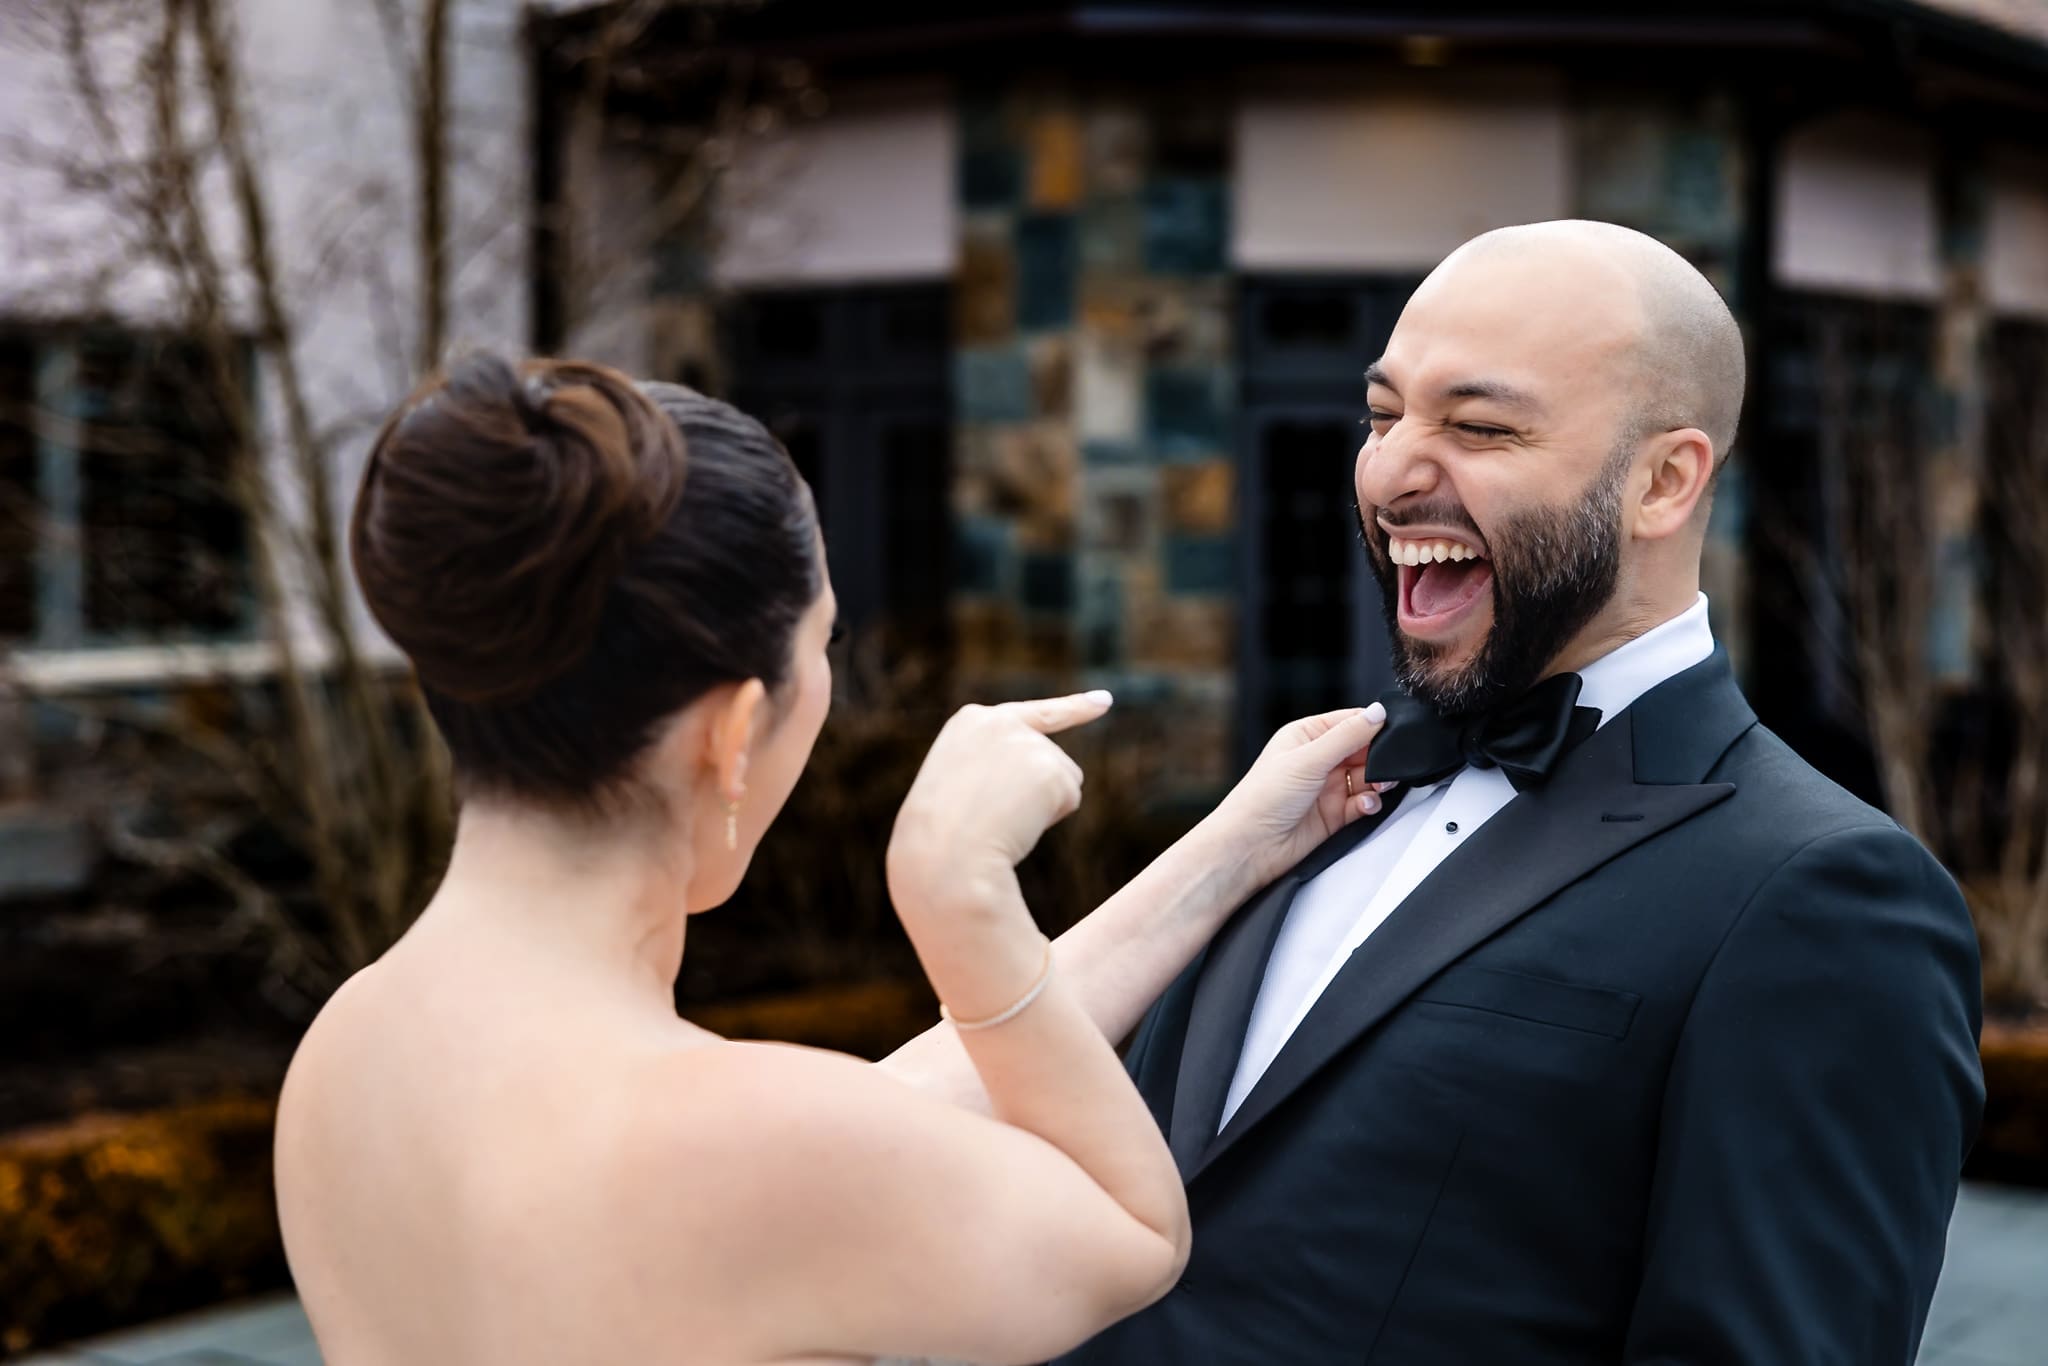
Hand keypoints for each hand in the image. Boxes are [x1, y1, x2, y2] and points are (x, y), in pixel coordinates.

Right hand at [886, 692, 1112, 920]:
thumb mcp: (956, 786)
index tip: (1105, 701)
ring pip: (1061, 781)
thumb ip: (994, 768)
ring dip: (1040, 807)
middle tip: (990, 814)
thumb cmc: (942, 835)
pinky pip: (1068, 800)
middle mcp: (1002, 721)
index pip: (1032, 713)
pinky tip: (1018, 823)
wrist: (944, 855)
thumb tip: (1052, 786)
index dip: (1075, 708)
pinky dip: (1049, 819)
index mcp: (970, 722)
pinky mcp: (1052, 769)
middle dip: (1034, 791)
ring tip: (998, 818)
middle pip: (1048, 759)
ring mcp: (1029, 743)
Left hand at [1201, 703, 1387, 889]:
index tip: (1393, 731)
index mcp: (1306, 736)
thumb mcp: (1308, 759)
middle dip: (1380, 758)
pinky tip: (1365, 805)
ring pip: (1367, 778)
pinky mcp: (1333, 815)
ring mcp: (1326, 788)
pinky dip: (1369, 804)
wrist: (1250, 846)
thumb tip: (1378, 712)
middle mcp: (1317, 760)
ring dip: (1378, 782)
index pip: (1349, 722)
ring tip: (1378, 786)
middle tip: (1388, 766)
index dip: (1372, 725)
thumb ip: (1347, 736)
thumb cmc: (1262, 798)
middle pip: (1363, 751)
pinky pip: (1362, 804)